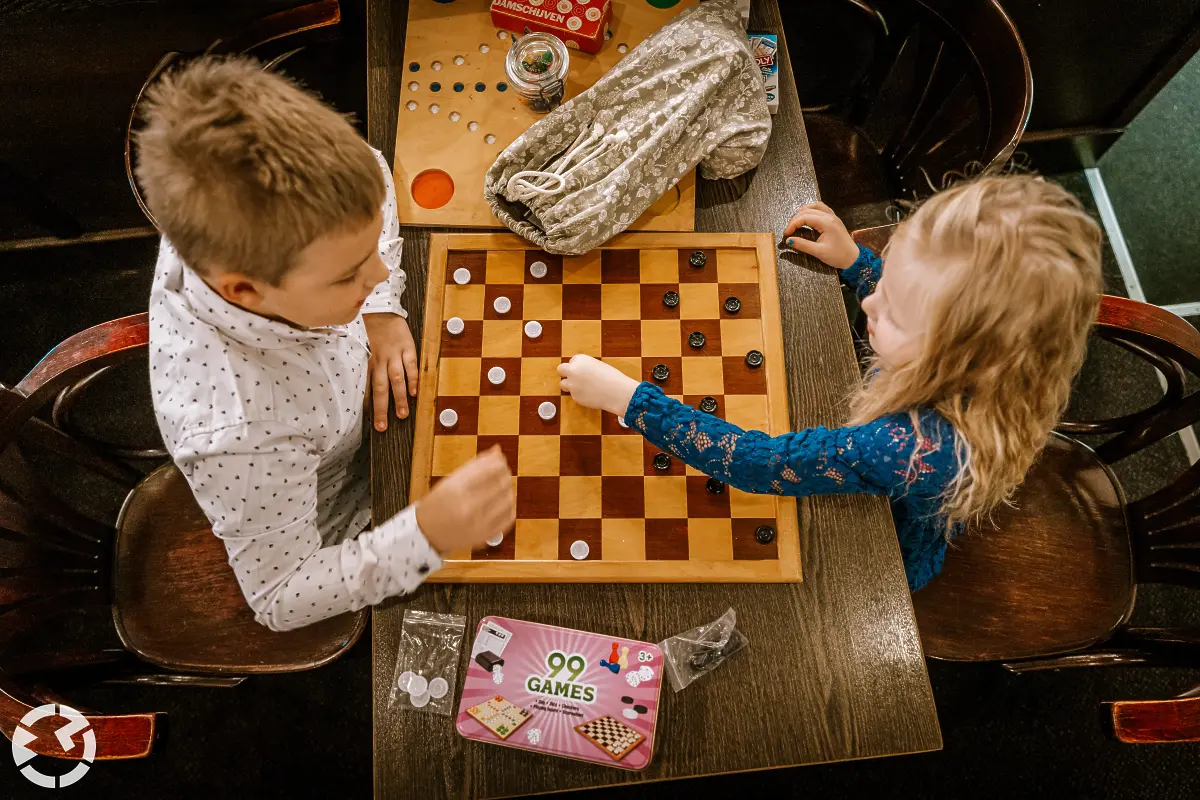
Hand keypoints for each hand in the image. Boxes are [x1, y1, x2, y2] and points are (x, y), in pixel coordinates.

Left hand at [363, 313, 418, 429]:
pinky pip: (410, 365)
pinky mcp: (407, 347)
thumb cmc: (371, 331)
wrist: (381, 309)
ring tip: (402, 415)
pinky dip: (412, 379)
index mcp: (369, 362)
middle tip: (383, 427)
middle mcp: (380, 361)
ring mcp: (394, 354)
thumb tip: (362, 391)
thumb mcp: (362, 348)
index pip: (368, 388)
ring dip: (399, 398)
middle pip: (380, 388)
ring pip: (396, 379)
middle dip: (381, 409)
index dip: (369, 406)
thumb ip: (364, 368)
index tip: (370, 424)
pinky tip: (414, 392)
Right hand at [416, 446, 514, 554]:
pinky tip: (503, 502)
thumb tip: (497, 451)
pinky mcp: (486, 535)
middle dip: (504, 474)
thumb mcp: (450, 480)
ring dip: (508, 489)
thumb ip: (475, 466)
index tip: (499, 459)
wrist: (427, 534)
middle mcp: (469, 507)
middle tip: (501, 471)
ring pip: (508, 500)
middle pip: (501, 484)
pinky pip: (508, 517)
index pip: (490, 470)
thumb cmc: (436, 504)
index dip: (499, 462)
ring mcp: (479, 524)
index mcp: (457, 490)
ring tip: (501, 486)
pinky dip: (509, 506)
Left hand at [557, 354, 638, 415]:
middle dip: (566, 373)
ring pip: (563, 384)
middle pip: (560, 369)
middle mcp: (573, 370)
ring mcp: (572, 384)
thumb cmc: (612, 378)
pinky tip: (589, 395)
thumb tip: (581, 372)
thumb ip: (586, 367)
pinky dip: (579, 395)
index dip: (577, 366)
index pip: (572, 361)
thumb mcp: (599, 366)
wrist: (617, 392)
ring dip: (569, 385)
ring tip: (581, 387)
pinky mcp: (575, 397)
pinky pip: (573, 395)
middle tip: (573, 377)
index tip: (583, 370)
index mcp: (580, 360)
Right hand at [782, 201, 859, 269]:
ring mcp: (833, 216)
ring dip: (803, 211)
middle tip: (789, 230)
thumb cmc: (838, 256)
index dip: (793, 224)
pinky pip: (822, 208)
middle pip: (808, 210)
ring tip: (796, 221)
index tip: (786, 234)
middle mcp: (830, 216)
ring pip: (815, 206)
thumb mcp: (818, 252)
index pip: (804, 217)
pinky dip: (812, 210)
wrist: (853, 258)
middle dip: (795, 219)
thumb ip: (802, 245)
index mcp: (826, 223)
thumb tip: (789, 240)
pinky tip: (808, 216)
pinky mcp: (834, 219)